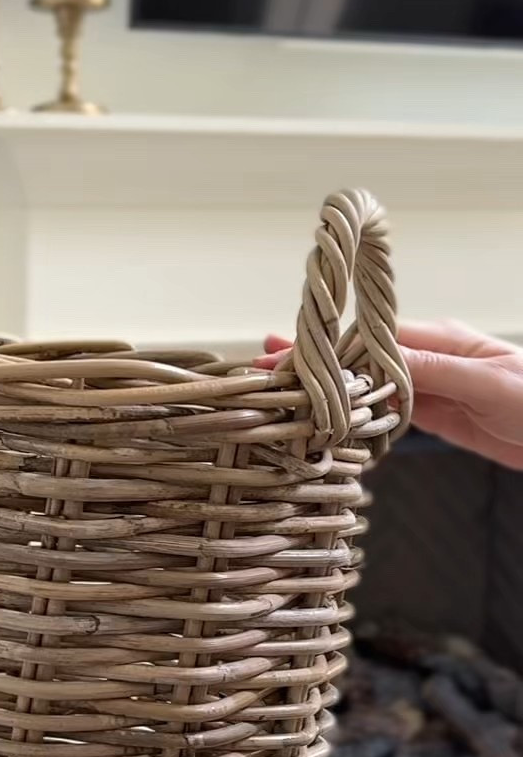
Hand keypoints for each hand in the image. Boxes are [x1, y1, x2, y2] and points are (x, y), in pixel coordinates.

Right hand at [263, 321, 522, 469]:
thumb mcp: (488, 383)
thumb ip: (433, 371)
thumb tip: (378, 361)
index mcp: (444, 340)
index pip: (374, 337)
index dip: (330, 345)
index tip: (291, 350)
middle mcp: (434, 360)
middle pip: (363, 361)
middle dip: (318, 365)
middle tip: (268, 372)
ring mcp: (435, 390)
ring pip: (371, 388)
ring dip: (332, 391)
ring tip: (285, 393)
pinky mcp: (441, 420)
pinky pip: (391, 415)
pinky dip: (359, 417)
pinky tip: (331, 419)